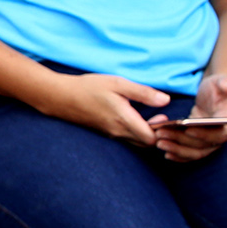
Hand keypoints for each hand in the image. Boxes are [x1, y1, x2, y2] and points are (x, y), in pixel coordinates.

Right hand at [39, 71, 168, 145]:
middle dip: (158, 134)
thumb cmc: (89, 87)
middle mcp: (118, 132)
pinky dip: (136, 133)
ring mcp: (111, 135)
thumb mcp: (118, 83)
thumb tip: (166, 100)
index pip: (151, 138)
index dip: (163, 131)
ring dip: (147, 134)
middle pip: (146, 144)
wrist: (61, 97)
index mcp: (123, 120)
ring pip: (136, 142)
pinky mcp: (105, 133)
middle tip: (162, 117)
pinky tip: (136, 119)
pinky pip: (127, 139)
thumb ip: (143, 93)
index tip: (165, 116)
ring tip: (152, 118)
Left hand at [147, 73, 226, 162]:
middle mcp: (221, 136)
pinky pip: (190, 154)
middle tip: (162, 134)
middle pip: (203, 145)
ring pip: (195, 152)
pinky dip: (179, 155)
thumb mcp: (221, 82)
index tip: (187, 130)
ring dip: (177, 150)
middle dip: (182, 141)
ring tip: (159, 143)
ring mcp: (210, 142)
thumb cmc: (217, 88)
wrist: (214, 96)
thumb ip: (225, 84)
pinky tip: (166, 153)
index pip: (219, 134)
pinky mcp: (200, 144)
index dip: (204, 134)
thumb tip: (226, 87)